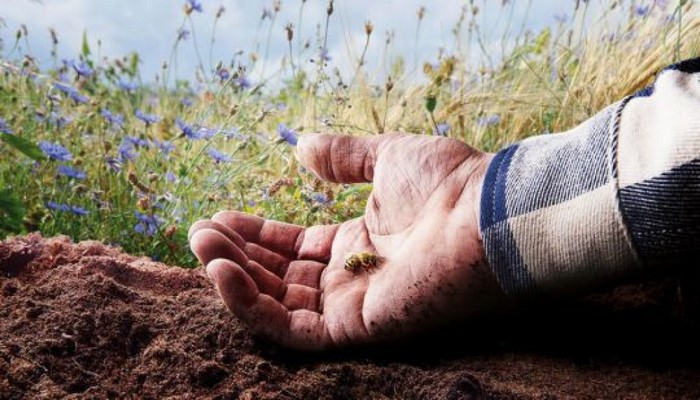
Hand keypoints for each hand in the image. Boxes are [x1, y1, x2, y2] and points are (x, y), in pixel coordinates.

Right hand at [189, 133, 502, 349]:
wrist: (489, 213)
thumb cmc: (450, 183)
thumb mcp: (387, 156)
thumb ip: (344, 156)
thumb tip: (301, 146)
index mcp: (360, 242)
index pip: (295, 247)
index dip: (256, 235)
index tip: (218, 218)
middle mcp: (353, 277)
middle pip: (280, 275)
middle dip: (238, 255)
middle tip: (198, 233)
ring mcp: (353, 305)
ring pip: (279, 303)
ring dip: (235, 278)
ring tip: (201, 247)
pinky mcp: (355, 328)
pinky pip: (292, 329)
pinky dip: (253, 306)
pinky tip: (222, 273)